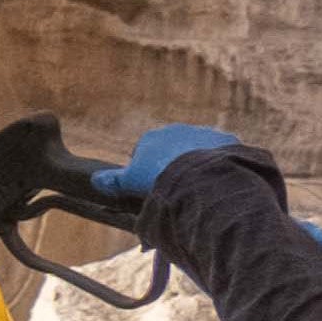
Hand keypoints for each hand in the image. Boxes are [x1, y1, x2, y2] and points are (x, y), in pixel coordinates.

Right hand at [80, 123, 249, 206]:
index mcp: (152, 137)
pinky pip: (221, 155)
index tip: (153, 190)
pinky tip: (218, 183)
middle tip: (177, 190)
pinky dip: (219, 167)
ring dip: (197, 166)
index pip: (145, 153)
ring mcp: (203, 133)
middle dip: (174, 166)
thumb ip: (112, 181)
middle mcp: (177, 129)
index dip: (147, 173)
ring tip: (199, 189)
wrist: (202, 175)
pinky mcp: (227, 141)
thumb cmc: (161, 178)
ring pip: (197, 151)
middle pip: (172, 150)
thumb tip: (94, 180)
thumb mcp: (130, 182)